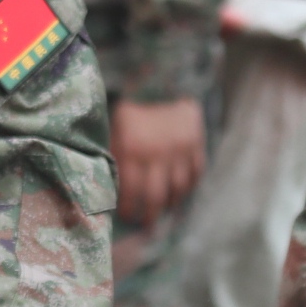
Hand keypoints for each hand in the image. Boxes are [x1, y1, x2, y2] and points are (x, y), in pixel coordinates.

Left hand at [112, 96, 205, 225]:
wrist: (161, 81)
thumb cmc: (132, 110)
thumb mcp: (115, 129)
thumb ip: (115, 156)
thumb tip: (108, 188)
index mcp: (132, 149)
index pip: (131, 190)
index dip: (129, 208)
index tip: (126, 216)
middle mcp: (157, 152)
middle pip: (156, 196)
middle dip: (150, 216)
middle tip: (146, 225)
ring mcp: (180, 149)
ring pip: (179, 189)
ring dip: (171, 204)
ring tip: (164, 211)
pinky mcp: (196, 144)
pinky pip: (196, 174)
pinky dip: (189, 186)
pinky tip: (180, 193)